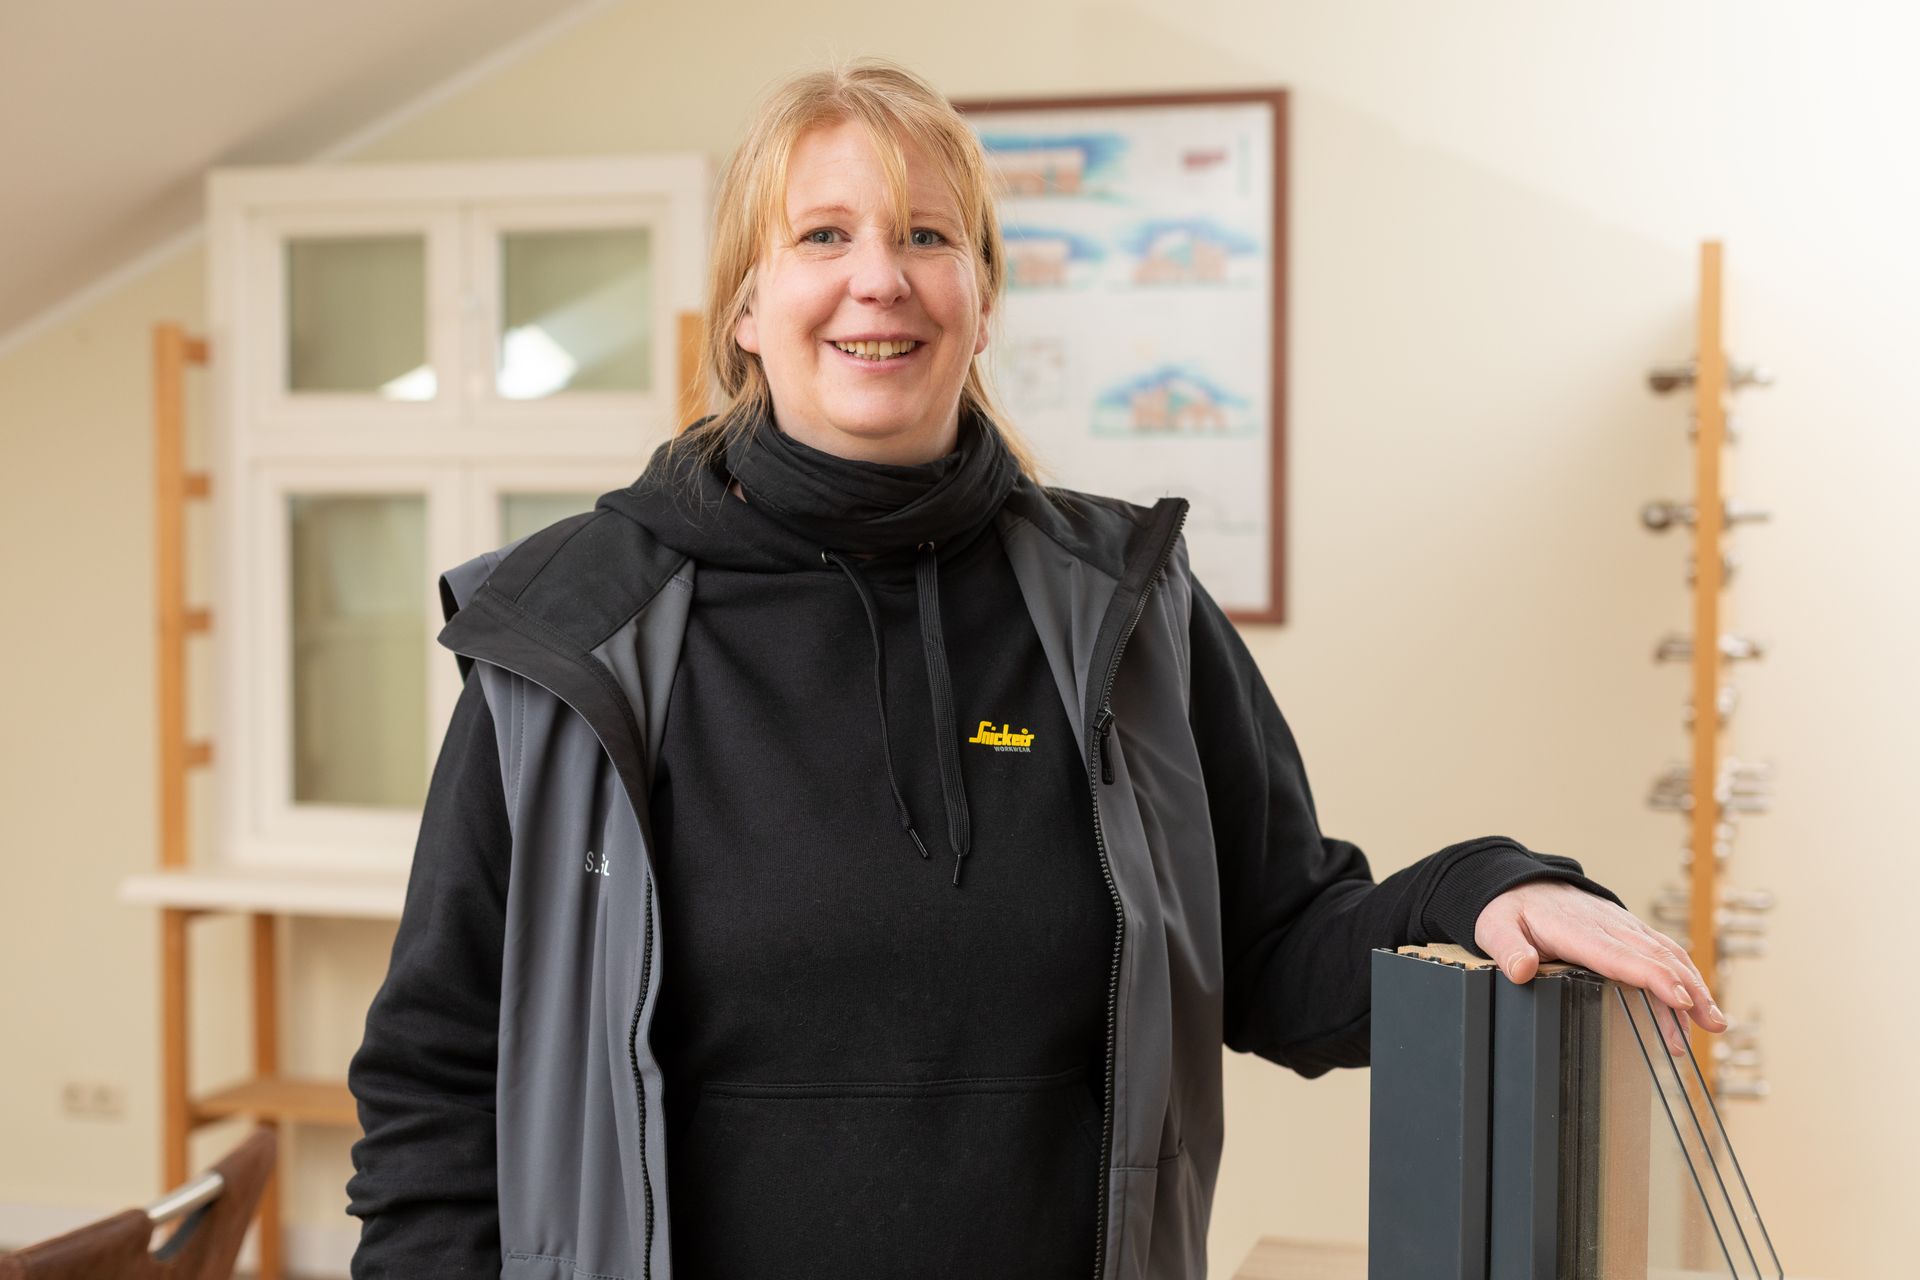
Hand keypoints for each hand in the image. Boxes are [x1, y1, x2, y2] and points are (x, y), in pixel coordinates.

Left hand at [1474, 880, 1728, 1056]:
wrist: (1521, 883)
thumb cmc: (1509, 910)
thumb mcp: (1495, 927)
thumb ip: (1508, 948)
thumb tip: (1521, 970)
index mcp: (1577, 930)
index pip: (1620, 956)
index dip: (1653, 978)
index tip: (1679, 1000)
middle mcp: (1607, 925)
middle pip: (1656, 957)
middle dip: (1689, 990)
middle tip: (1712, 1024)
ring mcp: (1621, 926)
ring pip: (1667, 953)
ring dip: (1694, 986)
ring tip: (1713, 1022)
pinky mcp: (1628, 929)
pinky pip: (1663, 950)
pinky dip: (1684, 974)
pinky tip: (1696, 1002)